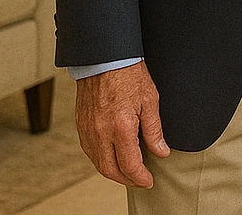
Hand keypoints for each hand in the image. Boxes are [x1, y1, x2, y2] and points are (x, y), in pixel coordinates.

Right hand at [75, 61, 169, 187]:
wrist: (105, 59)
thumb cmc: (129, 75)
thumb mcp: (150, 100)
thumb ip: (154, 131)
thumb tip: (161, 152)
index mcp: (120, 127)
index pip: (130, 164)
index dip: (140, 177)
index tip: (149, 181)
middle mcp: (100, 132)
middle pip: (110, 170)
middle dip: (126, 180)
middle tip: (140, 181)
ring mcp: (87, 130)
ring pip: (97, 163)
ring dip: (113, 172)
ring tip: (129, 172)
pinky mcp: (80, 125)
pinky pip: (90, 151)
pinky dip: (102, 159)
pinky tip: (113, 157)